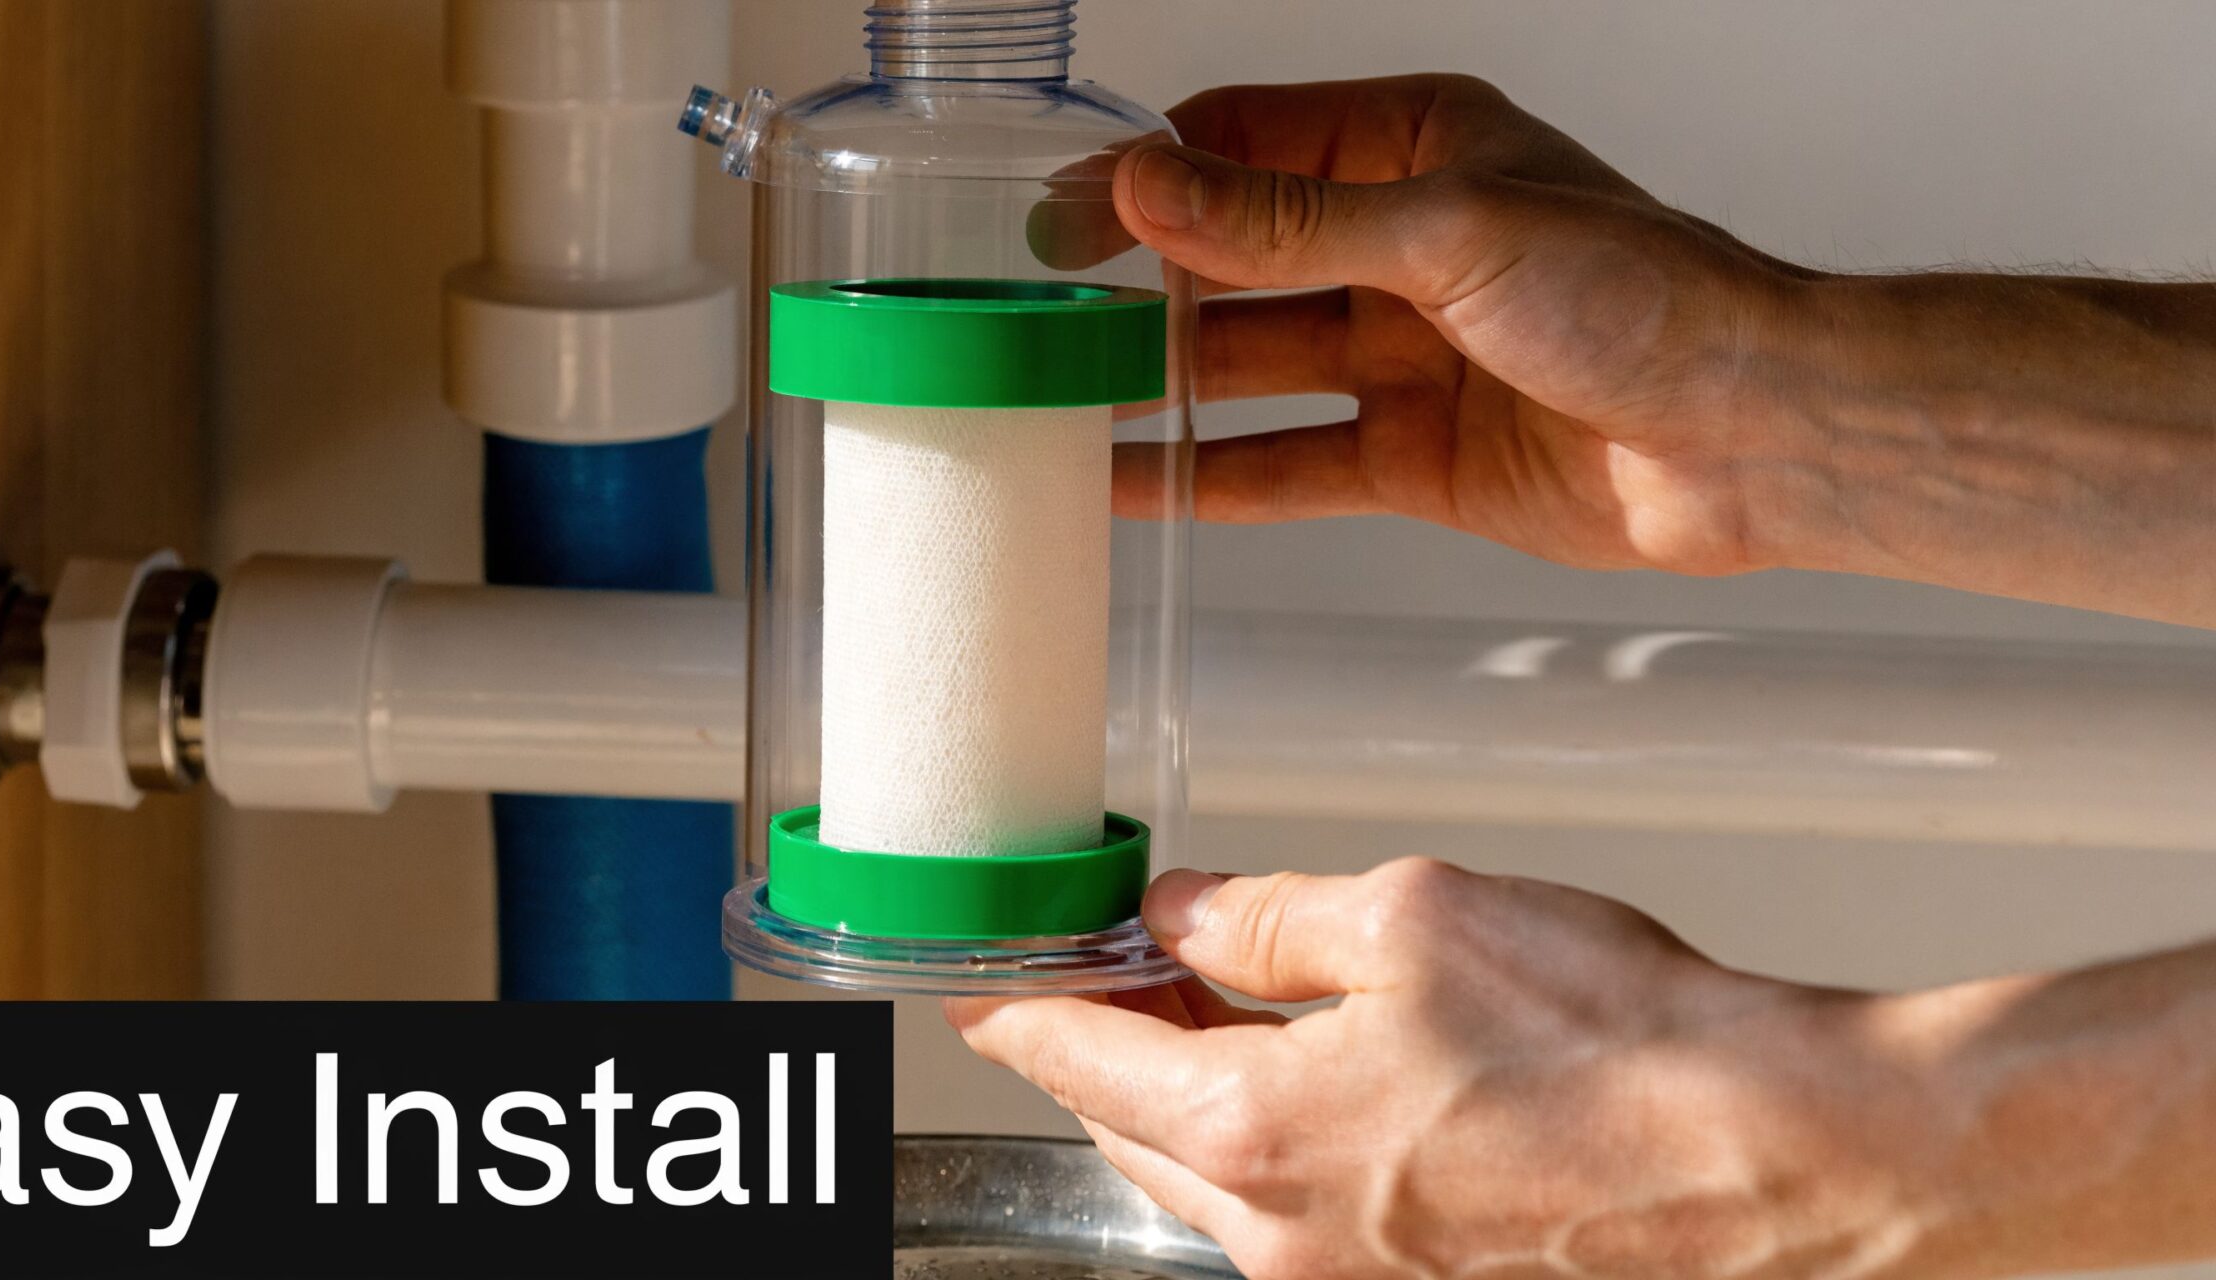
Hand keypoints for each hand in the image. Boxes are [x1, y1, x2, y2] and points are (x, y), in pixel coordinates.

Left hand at [948, 862, 2215, 1278]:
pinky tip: (1321, 1073)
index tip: (979, 971)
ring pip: (1206, 1180)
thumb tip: (1181, 913)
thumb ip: (1264, 916)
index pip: (1069, 1058)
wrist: (1772, 1159)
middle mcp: (1281, 1234)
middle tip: (1107, 959)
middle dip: (1102, 1039)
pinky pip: (1292, 1214)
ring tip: (1211, 1001)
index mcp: (1253, 1134)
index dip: (1012, 998)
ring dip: (1187, 1093)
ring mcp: (1347, 1278)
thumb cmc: (1619, 1048)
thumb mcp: (1411, 915)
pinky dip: (1272, 1140)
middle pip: (1126, 1127)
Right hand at [1109, 76, 2215, 625]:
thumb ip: (1283, 222)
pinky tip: (1131, 481)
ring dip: (1156, 384)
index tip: (1056, 210)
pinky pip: (1285, 463)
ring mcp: (1403, 355)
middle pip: (1233, 259)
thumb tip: (1147, 186)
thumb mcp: (1444, 232)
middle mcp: (1402, 247)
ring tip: (1053, 402)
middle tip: (1031, 314)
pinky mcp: (1411, 458)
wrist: (1748, 435)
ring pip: (1247, 364)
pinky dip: (1208, 476)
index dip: (1148, 173)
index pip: (1246, 143)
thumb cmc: (1647, 298)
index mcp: (1416, 148)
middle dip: (1137, 286)